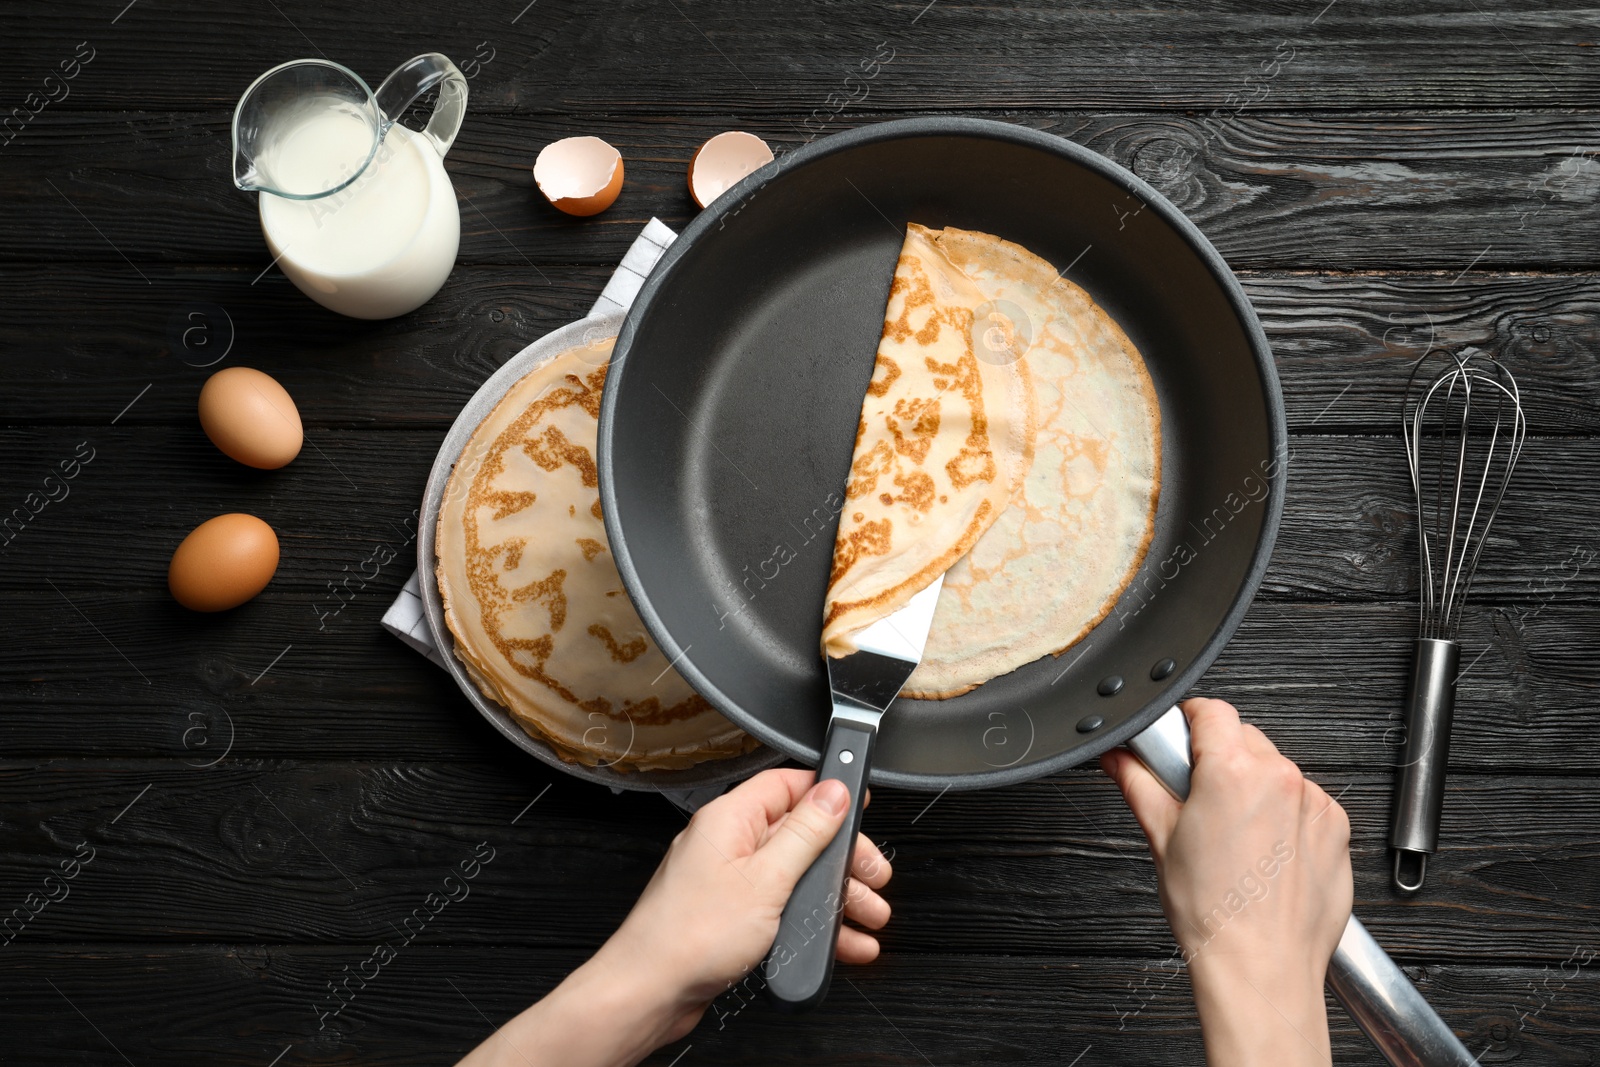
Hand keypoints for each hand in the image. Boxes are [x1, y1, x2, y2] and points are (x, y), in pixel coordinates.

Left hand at [457, 769, 891, 1066]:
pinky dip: (812, 922)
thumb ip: (805, 832)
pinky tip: (840, 940)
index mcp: (729, 819)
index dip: (826, 792)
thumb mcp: (766, 878)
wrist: (650, 992)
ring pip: (795, 876)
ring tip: (868, 916)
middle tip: (873, 876)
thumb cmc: (690, 936)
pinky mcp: (731, 915)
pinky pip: (782, 908)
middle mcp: (727, 844)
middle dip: (841, 858)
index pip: (786, 784)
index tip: (860, 807)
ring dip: (835, 897)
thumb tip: (833, 793)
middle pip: (798, 834)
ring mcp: (728, 881)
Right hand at [1101, 698, 1351, 1066]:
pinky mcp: (1336, 829)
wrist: (1260, 968)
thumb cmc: (1213, 913)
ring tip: (1232, 836)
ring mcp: (1314, 804)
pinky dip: (1284, 816)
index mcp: (1233, 771)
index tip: (1177, 740)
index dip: (1187, 721)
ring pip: (1276, 771)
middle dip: (1218, 759)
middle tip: (1196, 800)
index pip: (1210, 710)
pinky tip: (1262, 852)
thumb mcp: (1160, 837)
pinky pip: (1305, 802)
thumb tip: (1119, 757)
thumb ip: (1138, 782)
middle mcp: (1281, 778)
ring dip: (1254, 788)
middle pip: (1244, 739)